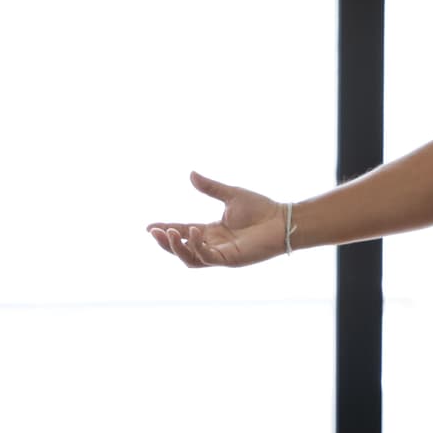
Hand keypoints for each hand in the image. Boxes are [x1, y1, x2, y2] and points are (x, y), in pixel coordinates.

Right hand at [146, 171, 287, 267]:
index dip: (166, 230)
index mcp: (212, 231)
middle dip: (166, 242)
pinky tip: (194, 232)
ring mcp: (222, 254)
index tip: (148, 227)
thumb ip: (210, 187)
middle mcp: (214, 245)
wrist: (283, 220)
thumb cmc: (262, 209)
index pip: (184, 232)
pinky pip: (207, 258)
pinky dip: (197, 247)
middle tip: (154, 232)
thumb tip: (191, 174)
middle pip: (182, 249)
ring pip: (190, 258)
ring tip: (170, 232)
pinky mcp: (231, 259)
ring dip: (177, 247)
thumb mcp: (231, 195)